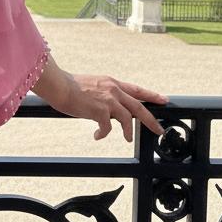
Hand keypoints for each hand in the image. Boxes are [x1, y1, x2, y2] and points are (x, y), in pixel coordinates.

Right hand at [47, 72, 167, 142]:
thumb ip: (104, 93)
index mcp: (111, 83)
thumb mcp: (92, 85)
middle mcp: (113, 90)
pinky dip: (103, 133)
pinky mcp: (100, 111)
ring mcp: (108, 100)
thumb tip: (110, 107)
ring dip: (128, 131)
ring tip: (127, 138)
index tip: (163, 99)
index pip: (136, 89)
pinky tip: (97, 136)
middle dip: (151, 120)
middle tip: (159, 130)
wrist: (58, 85)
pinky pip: (107, 127)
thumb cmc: (69, 86)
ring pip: (127, 118)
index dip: (151, 95)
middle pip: (138, 106)